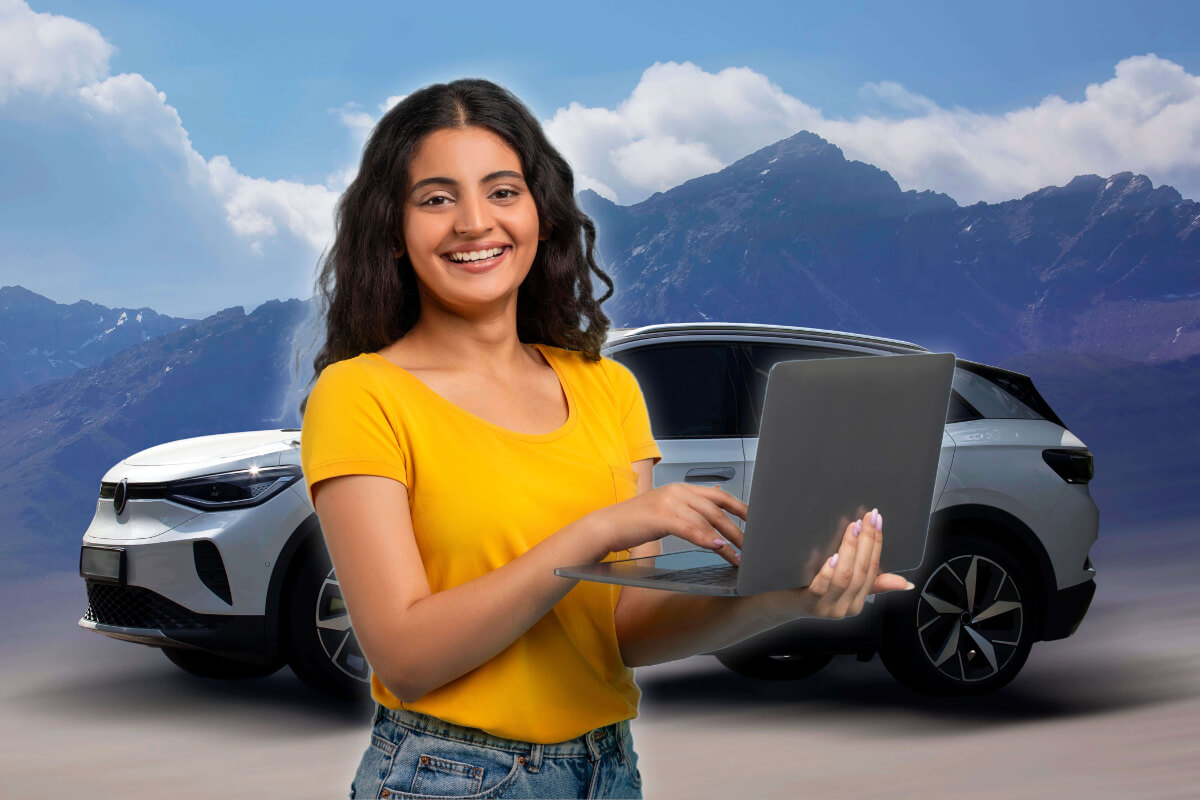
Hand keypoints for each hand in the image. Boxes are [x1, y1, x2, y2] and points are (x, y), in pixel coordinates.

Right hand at [585, 483, 745, 565]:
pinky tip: (718, 548)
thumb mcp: (666, 508)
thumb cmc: (635, 522)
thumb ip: (688, 507)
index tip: (756, 521)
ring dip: (727, 541)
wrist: (607, 525)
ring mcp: (670, 502)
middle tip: (752, 546)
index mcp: (681, 488)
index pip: (719, 495)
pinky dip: (707, 539)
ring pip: (708, 521)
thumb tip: (714, 502)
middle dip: (738, 529)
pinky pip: (691, 529)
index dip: (740, 508)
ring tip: (739, 556)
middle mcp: (678, 491)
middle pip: (718, 509)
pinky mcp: (661, 516)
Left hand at [760, 508, 912, 622]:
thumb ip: (872, 582)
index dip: (877, 544)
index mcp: (858, 601)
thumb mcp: (843, 585)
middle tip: (868, 517)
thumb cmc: (810, 589)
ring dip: (850, 550)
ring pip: (844, 578)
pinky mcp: (807, 605)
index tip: (877, 519)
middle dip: (867, 542)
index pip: (874, 570)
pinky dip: (828, 572)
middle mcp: (846, 608)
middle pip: (862, 572)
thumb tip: (905, 582)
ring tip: (853, 529)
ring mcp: (827, 608)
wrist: (777, 605)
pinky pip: (821, 588)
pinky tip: (832, 556)